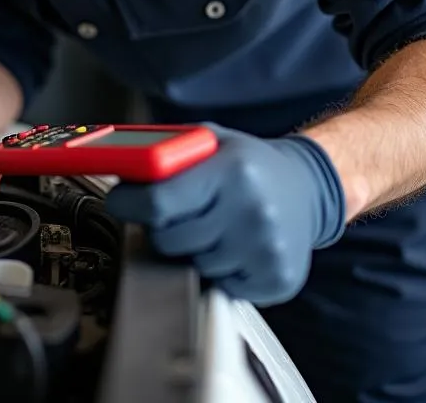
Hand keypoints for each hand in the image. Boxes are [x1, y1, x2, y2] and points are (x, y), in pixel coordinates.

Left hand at [104, 126, 345, 304]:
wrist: (307, 188)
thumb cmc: (249, 164)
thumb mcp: (211, 140)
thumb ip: (168, 150)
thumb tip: (118, 163)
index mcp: (231, 171)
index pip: (159, 202)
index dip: (129, 204)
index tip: (118, 202)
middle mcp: (251, 212)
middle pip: (169, 239)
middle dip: (159, 226)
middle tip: (170, 213)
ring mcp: (266, 250)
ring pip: (193, 264)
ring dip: (191, 248)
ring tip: (210, 224)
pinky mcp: (276, 280)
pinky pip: (220, 284)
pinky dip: (218, 268)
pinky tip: (231, 244)